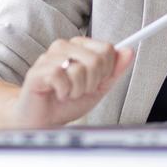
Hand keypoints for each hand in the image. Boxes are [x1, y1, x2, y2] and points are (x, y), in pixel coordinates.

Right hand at [8, 36, 133, 127]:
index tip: (95, 81)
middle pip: (96, 59)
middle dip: (92, 83)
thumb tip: (128, 52)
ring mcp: (49, 57)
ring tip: (67, 93)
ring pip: (80, 69)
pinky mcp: (38, 71)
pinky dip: (64, 92)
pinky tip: (57, 94)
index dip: (106, 71)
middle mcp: (64, 47)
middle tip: (79, 90)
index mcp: (79, 47)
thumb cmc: (67, 102)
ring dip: (77, 90)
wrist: (43, 120)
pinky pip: (62, 77)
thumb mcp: (98, 88)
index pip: (107, 49)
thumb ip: (114, 71)